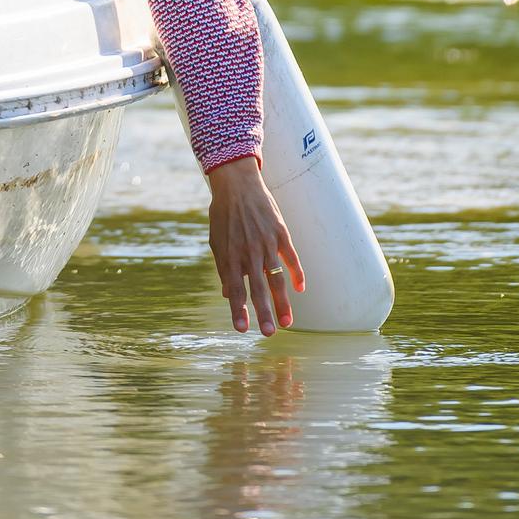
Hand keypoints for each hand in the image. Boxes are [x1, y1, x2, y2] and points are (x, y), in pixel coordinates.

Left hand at [207, 156, 304, 335]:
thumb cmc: (224, 215)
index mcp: (231, 255)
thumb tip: (228, 295)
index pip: (235, 289)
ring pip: (276, 278)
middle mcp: (249, 252)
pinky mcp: (280, 232)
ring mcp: (266, 242)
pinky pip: (291, 257)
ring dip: (282, 301)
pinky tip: (301, 288)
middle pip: (258, 288)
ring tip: (287, 322)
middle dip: (263, 313)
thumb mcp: (217, 242)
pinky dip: (297, 273)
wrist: (237, 184)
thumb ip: (224, 269)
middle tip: (269, 334)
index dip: (238, 310)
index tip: (241, 329)